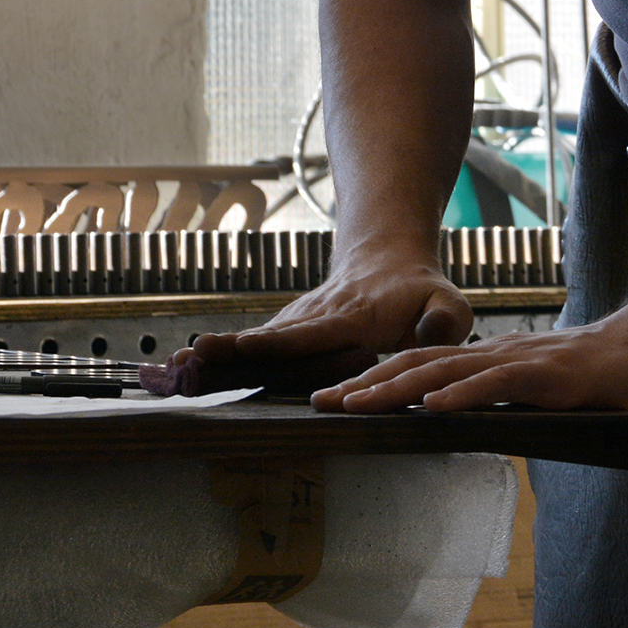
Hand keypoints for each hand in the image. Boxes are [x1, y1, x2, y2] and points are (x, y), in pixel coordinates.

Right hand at [191, 252, 472, 367]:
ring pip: (259, 340)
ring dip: (220, 353)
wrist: (387, 257)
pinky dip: (227, 356)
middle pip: (271, 337)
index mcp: (353, 317)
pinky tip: (194, 369)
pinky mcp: (292, 327)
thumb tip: (428, 339)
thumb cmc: (422, 291)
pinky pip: (260, 344)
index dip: (279, 344)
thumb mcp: (449, 304)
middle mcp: (319, 316)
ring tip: (179, 364)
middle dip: (232, 347)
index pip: (311, 335)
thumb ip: (445, 323)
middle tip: (192, 354)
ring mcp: (301, 320)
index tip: (246, 349)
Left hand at [311, 311, 627, 416]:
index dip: (373, 382)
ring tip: (354, 403)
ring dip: (395, 389)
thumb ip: (499, 406)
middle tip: (319, 401)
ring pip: (444, 372)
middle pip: (415, 367)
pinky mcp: (546, 376)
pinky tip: (431, 408)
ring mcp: (517, 362)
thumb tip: (460, 429)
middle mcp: (491, 356)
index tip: (334, 399)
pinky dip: (461, 397)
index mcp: (485, 362)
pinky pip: (496, 385)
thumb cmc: (595, 382)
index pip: (418, 370)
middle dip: (364, 384)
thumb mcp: (534, 396)